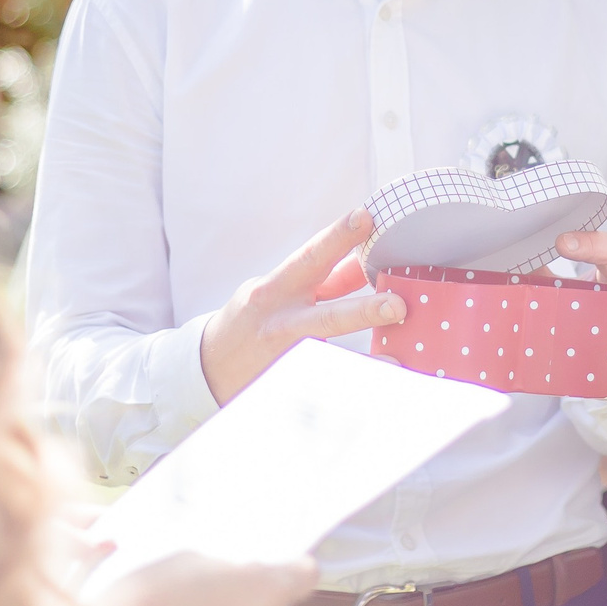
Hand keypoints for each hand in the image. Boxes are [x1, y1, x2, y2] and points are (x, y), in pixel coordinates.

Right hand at [200, 210, 402, 403]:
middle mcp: (279, 324)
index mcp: (275, 290)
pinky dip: (355, 386)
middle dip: (362, 311)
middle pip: (325, 317)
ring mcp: (285, 360)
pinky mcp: (290, 386)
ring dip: (366, 360)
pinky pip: (328, 388)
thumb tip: (365, 261)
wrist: (208, 366)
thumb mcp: (279, 290)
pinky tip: (384, 385)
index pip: (310, 258)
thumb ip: (323, 279)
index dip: (338, 237)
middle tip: (397, 304)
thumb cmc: (254, 318)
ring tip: (398, 361)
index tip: (365, 217)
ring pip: (331, 363)